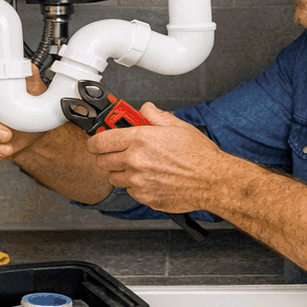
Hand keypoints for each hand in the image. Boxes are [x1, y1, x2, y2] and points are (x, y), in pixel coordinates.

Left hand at [88, 103, 234, 213]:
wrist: (212, 181)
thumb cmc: (199, 155)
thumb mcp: (179, 126)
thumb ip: (155, 116)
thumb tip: (144, 110)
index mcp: (141, 140)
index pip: (101, 141)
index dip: (94, 141)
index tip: (95, 141)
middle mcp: (136, 161)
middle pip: (102, 161)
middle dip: (107, 156)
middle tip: (119, 153)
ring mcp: (138, 181)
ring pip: (114, 178)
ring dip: (121, 172)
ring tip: (139, 167)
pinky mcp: (144, 197)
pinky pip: (129, 191)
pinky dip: (136, 186)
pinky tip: (151, 179)